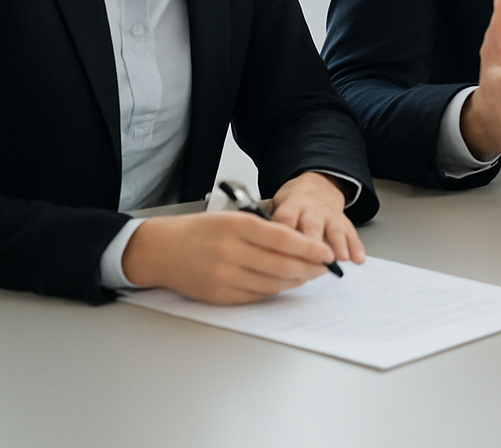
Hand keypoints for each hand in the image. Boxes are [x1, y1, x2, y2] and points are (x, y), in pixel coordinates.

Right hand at [120, 210, 340, 304]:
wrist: (160, 251)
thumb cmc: (198, 231)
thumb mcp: (231, 218)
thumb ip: (264, 230)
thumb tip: (301, 244)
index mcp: (235, 227)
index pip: (283, 239)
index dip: (310, 248)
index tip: (327, 253)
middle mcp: (229, 252)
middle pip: (281, 265)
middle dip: (309, 268)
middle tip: (324, 267)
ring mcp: (223, 277)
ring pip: (271, 284)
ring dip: (295, 281)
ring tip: (308, 275)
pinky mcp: (218, 296)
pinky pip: (255, 296)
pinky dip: (274, 291)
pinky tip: (284, 284)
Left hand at [270, 171, 364, 266]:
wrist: (318, 185)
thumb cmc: (292, 203)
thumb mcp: (275, 205)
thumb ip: (268, 222)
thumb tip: (253, 242)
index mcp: (291, 205)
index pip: (286, 219)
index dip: (284, 234)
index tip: (281, 252)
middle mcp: (311, 210)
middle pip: (311, 226)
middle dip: (313, 243)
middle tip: (313, 259)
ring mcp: (329, 216)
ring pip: (333, 230)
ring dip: (337, 245)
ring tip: (339, 258)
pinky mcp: (343, 221)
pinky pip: (351, 233)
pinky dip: (355, 246)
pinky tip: (357, 258)